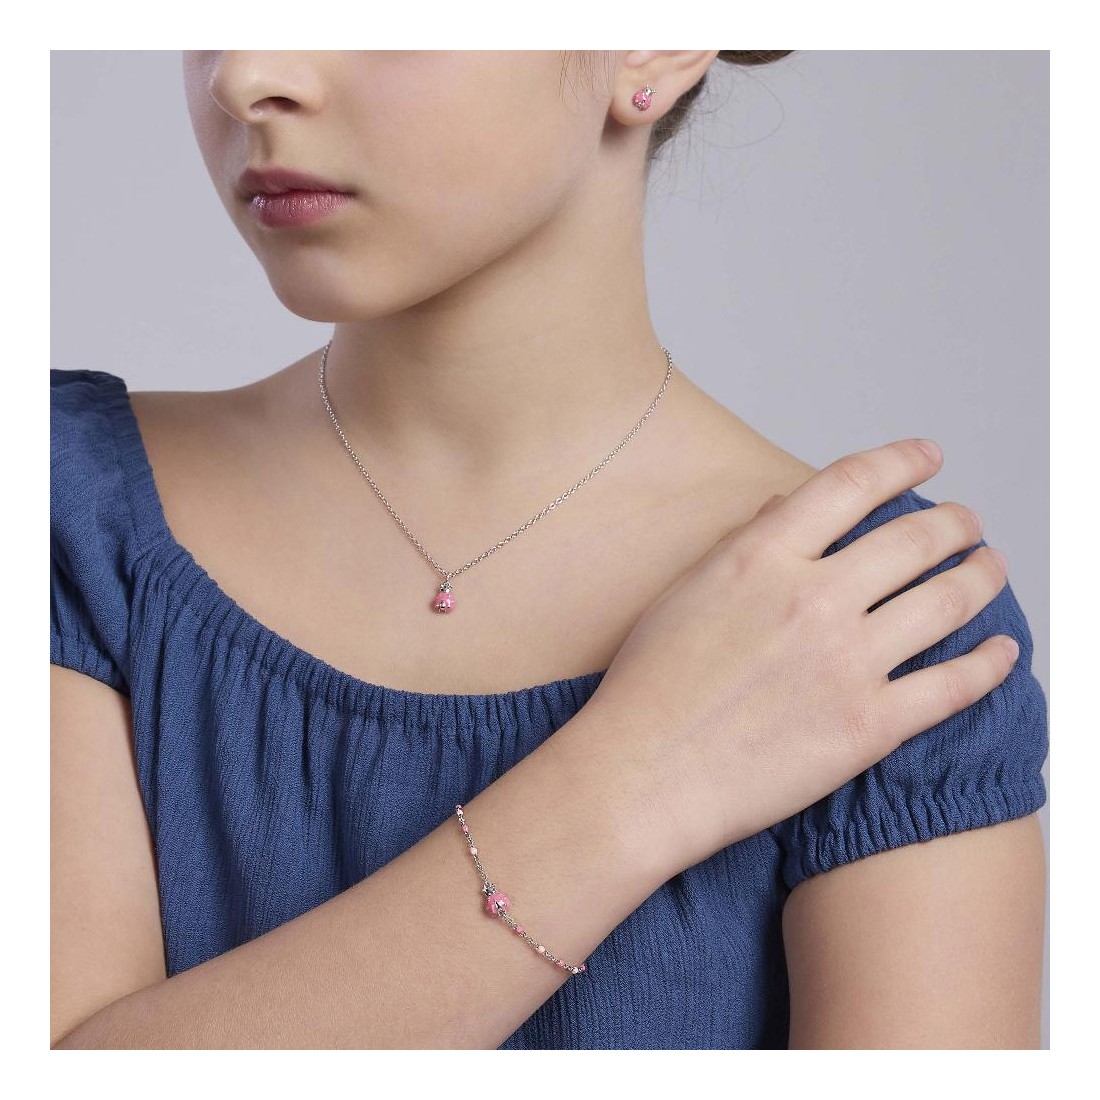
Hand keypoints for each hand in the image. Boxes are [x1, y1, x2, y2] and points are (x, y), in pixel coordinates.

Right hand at [585, 439, 1015, 873]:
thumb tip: (785, 510)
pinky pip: (953, 685)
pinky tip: (1003, 652)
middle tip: (967, 523)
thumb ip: (742, 546)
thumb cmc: (649, 688)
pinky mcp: (869, 726)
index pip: (851, 484)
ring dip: (982, 576)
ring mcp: (847, 661)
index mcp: (763, 557)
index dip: (901, 461)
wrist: (643, 775)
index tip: (927, 456)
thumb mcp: (684, 592)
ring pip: (947, 601)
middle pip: (914, 539)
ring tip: (991, 567)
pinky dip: (989, 663)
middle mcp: (813, 598)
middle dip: (954, 523)